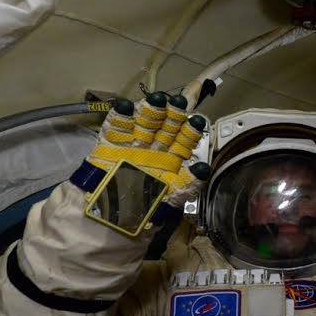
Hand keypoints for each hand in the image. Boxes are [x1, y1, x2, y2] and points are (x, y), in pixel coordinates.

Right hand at [89, 93, 209, 208]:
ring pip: (143, 121)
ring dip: (150, 109)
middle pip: (165, 125)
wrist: (112, 215)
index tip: (197, 120)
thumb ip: (190, 182)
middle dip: (173, 114)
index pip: (183, 139)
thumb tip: (205, 169)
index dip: (190, 129)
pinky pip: (115, 126)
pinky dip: (120, 115)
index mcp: (170, 158)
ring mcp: (132, 143)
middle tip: (180, 103)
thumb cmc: (145, 206)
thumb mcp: (172, 195)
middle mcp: (153, 147)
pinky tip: (125, 106)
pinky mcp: (110, 143)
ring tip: (157, 99)